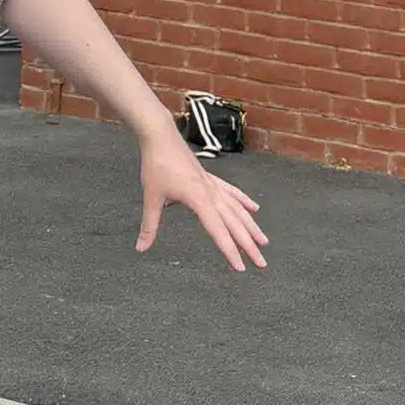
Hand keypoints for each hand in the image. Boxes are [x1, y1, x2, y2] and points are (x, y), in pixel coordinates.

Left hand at [137, 121, 267, 272]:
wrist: (161, 136)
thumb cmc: (156, 164)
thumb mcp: (151, 197)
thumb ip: (149, 225)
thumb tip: (141, 247)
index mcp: (198, 199)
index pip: (218, 231)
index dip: (229, 251)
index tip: (240, 267)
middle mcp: (211, 193)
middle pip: (235, 223)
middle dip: (248, 245)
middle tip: (261, 263)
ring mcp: (213, 184)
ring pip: (238, 210)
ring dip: (251, 227)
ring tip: (263, 242)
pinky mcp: (210, 178)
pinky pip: (232, 193)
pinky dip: (244, 201)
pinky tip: (254, 209)